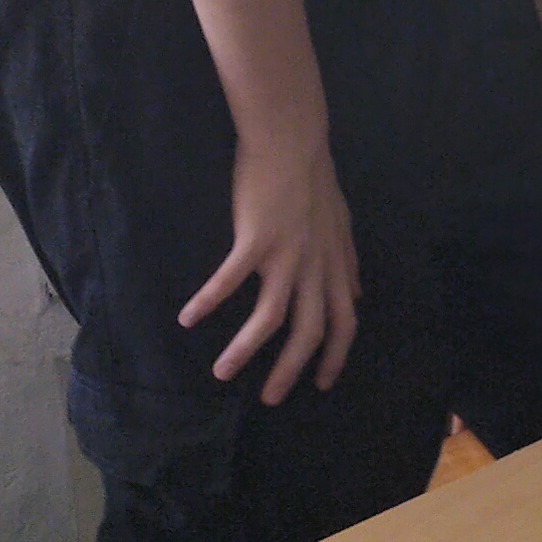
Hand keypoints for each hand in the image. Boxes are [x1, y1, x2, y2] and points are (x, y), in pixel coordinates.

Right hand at [181, 140, 363, 404]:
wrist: (293, 142)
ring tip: (222, 374)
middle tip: (272, 398)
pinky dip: (208, 302)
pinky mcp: (257, 240)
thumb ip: (346, 264)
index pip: (345, 322)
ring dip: (245, 350)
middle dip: (291, 370)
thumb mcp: (341, 228)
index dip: (335, 355)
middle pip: (310, 331)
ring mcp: (287, 255)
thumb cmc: (313, 182)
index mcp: (335, 265)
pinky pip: (229, 281)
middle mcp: (316, 267)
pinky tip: (187, 318)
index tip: (321, 382)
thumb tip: (355, 293)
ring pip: (270, 317)